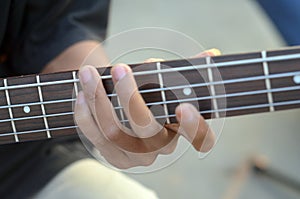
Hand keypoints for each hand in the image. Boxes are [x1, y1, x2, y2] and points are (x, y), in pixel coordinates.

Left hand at [74, 49, 219, 168]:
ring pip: (116, 132)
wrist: (128, 116)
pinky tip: (80, 94)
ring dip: (99, 99)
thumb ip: (186, 70)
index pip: (202, 138)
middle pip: (147, 128)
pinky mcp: (115, 158)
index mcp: (182, 129)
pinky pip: (97, 138)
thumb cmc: (153, 96)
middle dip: (130, 97)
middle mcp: (162, 147)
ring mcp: (138, 156)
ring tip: (88, 73)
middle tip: (120, 68)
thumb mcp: (168, 83)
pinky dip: (86, 115)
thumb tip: (211, 54)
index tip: (184, 107)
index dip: (195, 126)